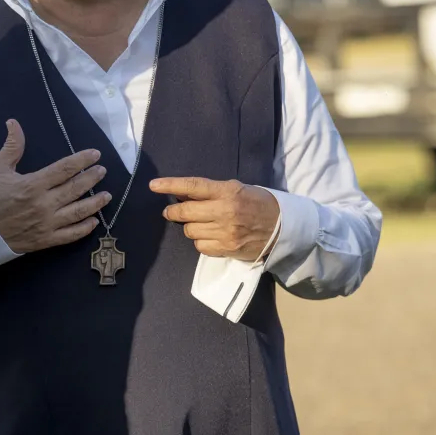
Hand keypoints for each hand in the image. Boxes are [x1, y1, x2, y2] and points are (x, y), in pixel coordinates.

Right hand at [0, 119, 111, 252]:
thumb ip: (11, 147)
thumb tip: (13, 122)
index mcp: (33, 185)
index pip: (64, 169)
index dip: (82, 160)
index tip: (95, 154)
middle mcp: (44, 204)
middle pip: (75, 189)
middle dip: (92, 178)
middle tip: (103, 171)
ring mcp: (46, 224)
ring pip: (77, 212)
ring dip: (94, 203)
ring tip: (106, 195)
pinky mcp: (45, 240)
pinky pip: (70, 235)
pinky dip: (84, 228)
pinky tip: (94, 221)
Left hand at [150, 177, 279, 260]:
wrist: (282, 227)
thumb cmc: (256, 203)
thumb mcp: (236, 189)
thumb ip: (210, 191)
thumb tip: (180, 194)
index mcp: (227, 192)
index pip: (193, 186)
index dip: (170, 185)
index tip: (153, 185)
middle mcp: (225, 212)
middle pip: (185, 213)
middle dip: (173, 211)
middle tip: (170, 211)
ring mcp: (225, 233)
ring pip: (190, 231)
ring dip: (190, 226)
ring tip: (200, 222)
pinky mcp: (227, 249)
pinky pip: (200, 246)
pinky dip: (200, 240)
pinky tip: (210, 235)